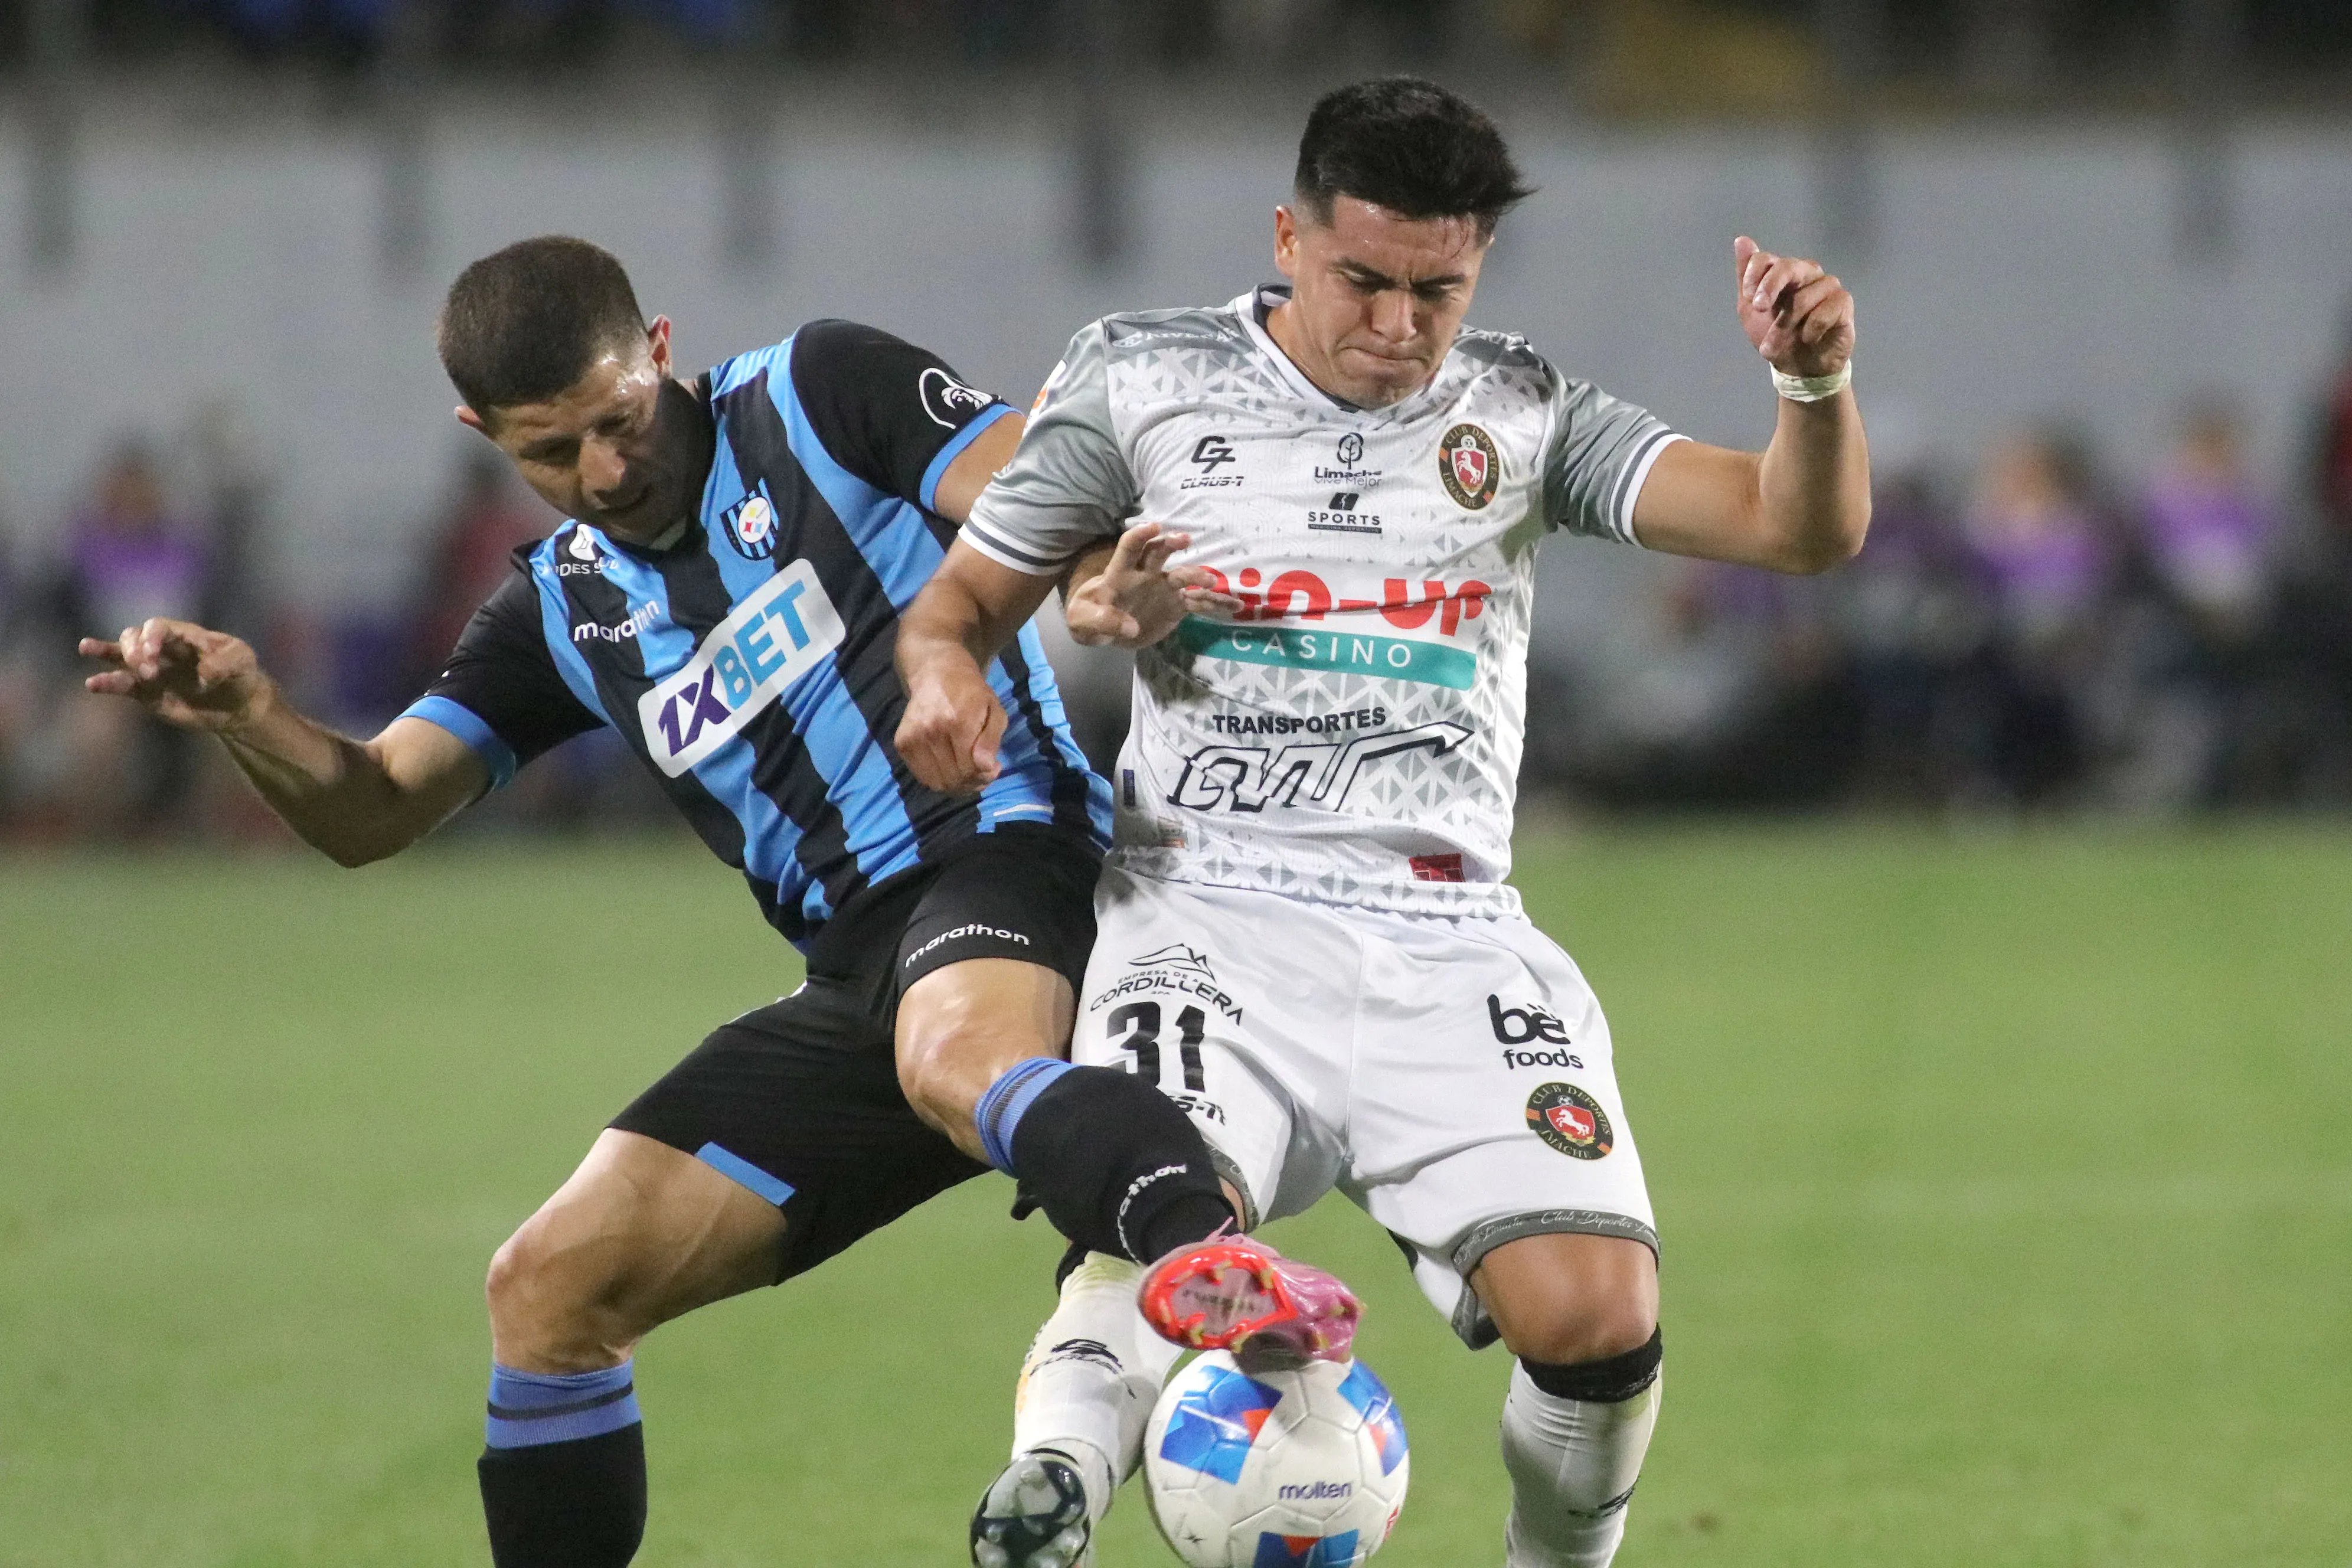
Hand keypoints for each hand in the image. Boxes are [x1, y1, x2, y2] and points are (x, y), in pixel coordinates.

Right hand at [80, 618, 269, 732]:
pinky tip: (93, 683)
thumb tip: (203, 674)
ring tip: (87, 648)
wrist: (238, 705)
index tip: (153, 653)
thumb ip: (225, 663)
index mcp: (183, 636)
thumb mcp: (242, 662)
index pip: (158, 627)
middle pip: (133, 637)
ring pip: (120, 655)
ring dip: (105, 652)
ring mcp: (152, 670)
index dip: (151, 636)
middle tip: (148, 670)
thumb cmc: (240, 674)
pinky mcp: (147, 694)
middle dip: (133, 649)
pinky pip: (123, 686)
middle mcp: (162, 649)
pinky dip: (107, 683)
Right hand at [895, 656, 1008, 793]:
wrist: (936, 673)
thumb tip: (985, 766)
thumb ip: (992, 740)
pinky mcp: (901, 743)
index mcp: (958, 722)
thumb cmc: (971, 692)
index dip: (985, 776)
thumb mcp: (995, 710)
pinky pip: (922, 776)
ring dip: (955, 785)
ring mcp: (913, 738)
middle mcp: (932, 731)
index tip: (994, 767)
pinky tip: (948, 765)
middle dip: (971, 782)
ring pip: (937, 783)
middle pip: (954, 779)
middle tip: (980, 771)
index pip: (970, 769)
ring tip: (965, 771)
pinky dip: (937, 778)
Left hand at [1063, 522, 1241, 648]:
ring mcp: (1164, 588)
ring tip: (1213, 584)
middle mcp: (1146, 574)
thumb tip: (1130, 627)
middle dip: (1171, 544)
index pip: (1130, 547)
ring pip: (1185, 577)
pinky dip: (1217, 604)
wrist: (1104, 630)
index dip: (1140, 535)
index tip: (1155, 527)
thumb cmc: (1088, 617)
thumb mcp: (1085, 622)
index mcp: (1120, 573)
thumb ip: (1103, 621)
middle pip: (1160, 553)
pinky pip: (1199, 602)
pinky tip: (1236, 606)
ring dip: (1199, 576)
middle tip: (1185, 541)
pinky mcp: (1176, 605)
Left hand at [1733, 236, 1853, 379]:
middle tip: (1760, 308)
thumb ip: (1745, 279)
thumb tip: (1741, 240)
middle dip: (1771, 287)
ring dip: (1785, 327)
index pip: (1766, 259)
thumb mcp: (1751, 312)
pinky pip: (1825, 311)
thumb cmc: (1776, 337)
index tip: (1748, 298)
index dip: (1754, 274)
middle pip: (1789, 266)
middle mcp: (1806, 273)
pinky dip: (1812, 329)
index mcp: (1782, 274)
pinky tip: (1808, 339)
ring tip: (1775, 346)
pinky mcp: (1843, 302)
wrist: (1800, 368)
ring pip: (1804, 297)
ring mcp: (1827, 286)